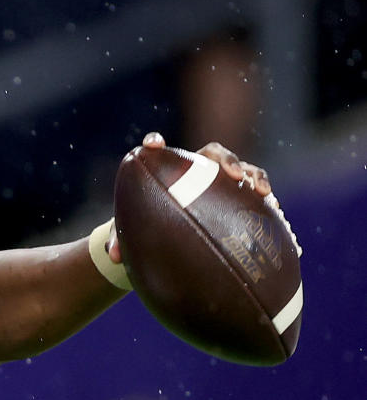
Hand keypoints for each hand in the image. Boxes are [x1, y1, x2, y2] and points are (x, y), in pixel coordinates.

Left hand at [107, 132, 271, 263]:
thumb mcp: (132, 237)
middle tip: (233, 174)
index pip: (161, 150)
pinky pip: (262, 206)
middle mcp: (200, 171)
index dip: (155, 143)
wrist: (170, 240)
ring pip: (246, 173)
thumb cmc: (147, 231)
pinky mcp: (244, 204)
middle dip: (226, 160)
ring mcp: (225, 185)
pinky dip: (274, 217)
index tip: (152, 145)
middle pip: (215, 154)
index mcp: (169, 172)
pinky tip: (288, 237)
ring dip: (256, 178)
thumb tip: (111, 256)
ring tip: (264, 195)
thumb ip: (119, 241)